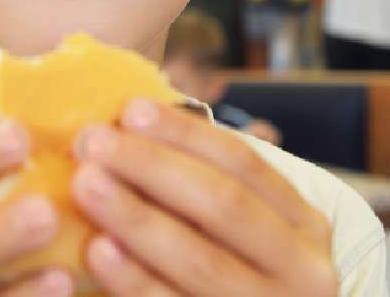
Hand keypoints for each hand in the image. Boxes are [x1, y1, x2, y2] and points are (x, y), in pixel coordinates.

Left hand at [71, 100, 336, 296]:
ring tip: (85, 184)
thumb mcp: (244, 235)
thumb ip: (201, 190)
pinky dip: (136, 280)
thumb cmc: (234, 279)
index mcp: (304, 225)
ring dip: (137, 218)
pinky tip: (97, 251)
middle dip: (153, 167)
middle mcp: (303, 269)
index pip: (244, 164)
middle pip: (224, 205)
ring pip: (202, 261)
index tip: (129, 109)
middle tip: (92, 141)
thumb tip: (128, 127)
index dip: (185, 134)